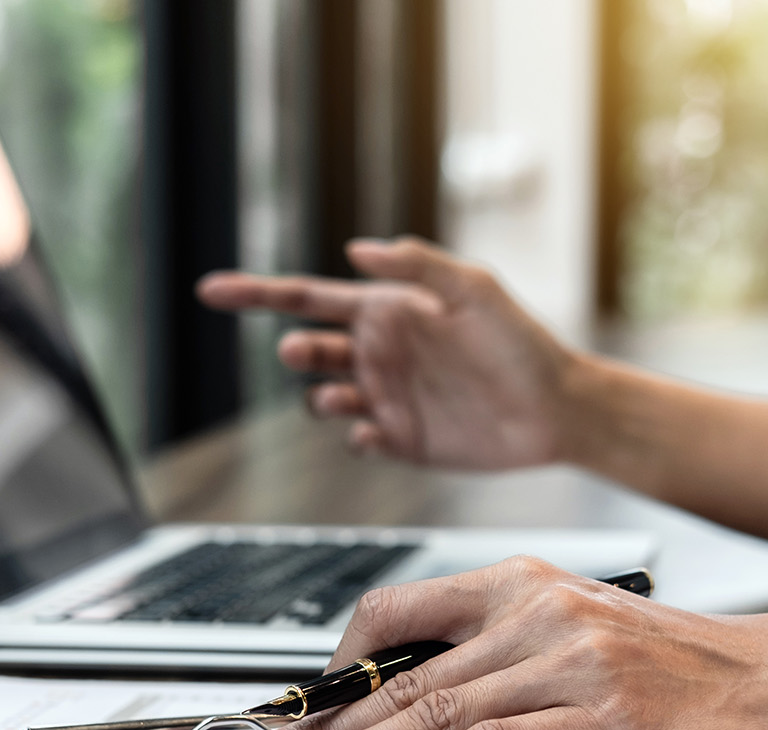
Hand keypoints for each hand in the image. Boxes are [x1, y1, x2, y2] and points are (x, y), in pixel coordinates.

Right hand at [197, 238, 578, 469]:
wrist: (557, 407)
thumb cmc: (521, 341)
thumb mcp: (474, 289)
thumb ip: (417, 266)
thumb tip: (356, 250)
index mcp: (386, 309)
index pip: (307, 299)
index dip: (256, 294)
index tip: (210, 291)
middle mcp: (378, 353)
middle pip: (307, 351)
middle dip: (296, 352)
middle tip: (306, 353)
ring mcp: (386, 398)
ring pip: (323, 399)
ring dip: (322, 397)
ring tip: (347, 397)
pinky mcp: (402, 441)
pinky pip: (357, 439)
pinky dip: (355, 436)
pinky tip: (377, 432)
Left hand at [234, 556, 767, 729]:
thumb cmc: (670, 659)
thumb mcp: (574, 627)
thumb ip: (494, 650)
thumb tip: (406, 698)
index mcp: (522, 583)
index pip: (398, 611)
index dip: (336, 661)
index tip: (299, 705)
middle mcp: (537, 612)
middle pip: (403, 673)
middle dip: (323, 719)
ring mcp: (569, 662)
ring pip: (436, 708)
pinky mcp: (602, 717)